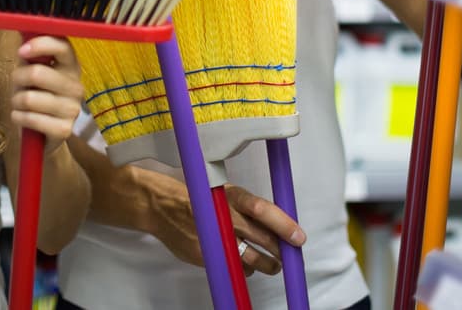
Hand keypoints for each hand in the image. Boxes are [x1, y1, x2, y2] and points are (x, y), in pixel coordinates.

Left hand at [10, 36, 83, 155]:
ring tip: (20, 103)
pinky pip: (30, 119)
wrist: (44, 132)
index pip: (63, 47)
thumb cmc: (37, 93)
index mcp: (71, 66)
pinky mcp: (64, 130)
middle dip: (17, 79)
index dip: (40, 45)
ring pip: (29, 98)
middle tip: (17, 84)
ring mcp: (72, 109)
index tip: (21, 52)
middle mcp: (76, 86)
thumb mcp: (32, 69)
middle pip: (37, 73)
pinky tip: (22, 117)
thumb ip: (29, 52)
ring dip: (16, 101)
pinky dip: (18, 117)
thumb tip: (20, 26)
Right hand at [145, 172, 305, 277]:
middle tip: (290, 254)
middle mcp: (225, 216)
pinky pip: (237, 268)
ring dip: (268, 264)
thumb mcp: (225, 195)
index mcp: (232, 196)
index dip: (283, 225)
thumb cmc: (199, 200)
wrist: (163, 208)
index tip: (298, 237)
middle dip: (281, 250)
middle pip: (263, 238)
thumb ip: (249, 209)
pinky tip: (244, 262)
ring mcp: (216, 238)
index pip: (262, 210)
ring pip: (254, 259)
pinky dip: (245, 267)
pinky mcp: (208, 255)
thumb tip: (280, 223)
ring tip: (273, 264)